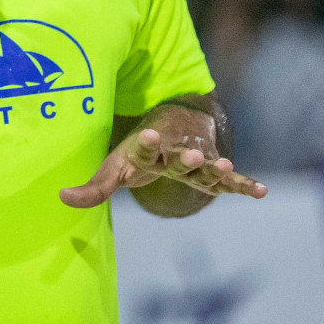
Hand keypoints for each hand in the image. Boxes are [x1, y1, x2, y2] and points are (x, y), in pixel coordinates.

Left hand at [59, 101, 267, 208]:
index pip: (144, 151)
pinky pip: (229, 183)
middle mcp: (174, 156)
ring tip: (228, 167)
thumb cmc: (137, 154)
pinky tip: (261, 192)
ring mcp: (196, 164)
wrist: (172, 125)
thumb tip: (62, 197)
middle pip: (181, 160)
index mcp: (147, 154)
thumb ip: (92, 188)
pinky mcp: (212, 173)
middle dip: (186, 159)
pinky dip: (244, 185)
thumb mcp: (113, 168)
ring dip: (216, 169)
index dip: (146, 145)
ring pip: (207, 169)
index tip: (148, 136)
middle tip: (191, 156)